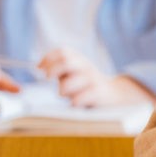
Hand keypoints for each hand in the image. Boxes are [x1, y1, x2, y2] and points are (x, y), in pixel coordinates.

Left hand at [38, 48, 155, 106]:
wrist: (116, 94)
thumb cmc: (88, 85)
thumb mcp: (77, 72)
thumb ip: (61, 68)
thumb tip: (39, 67)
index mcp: (80, 60)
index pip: (63, 52)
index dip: (48, 58)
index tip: (39, 68)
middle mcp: (86, 67)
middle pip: (67, 61)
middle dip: (53, 70)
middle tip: (48, 79)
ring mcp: (93, 80)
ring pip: (69, 83)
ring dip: (63, 90)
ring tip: (66, 95)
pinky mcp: (98, 93)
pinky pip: (79, 98)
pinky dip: (74, 102)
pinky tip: (75, 104)